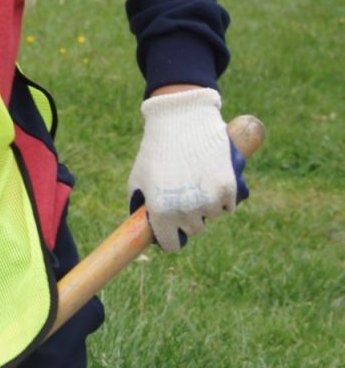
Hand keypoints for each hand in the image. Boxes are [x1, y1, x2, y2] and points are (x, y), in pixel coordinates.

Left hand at [128, 87, 240, 251]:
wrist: (180, 122)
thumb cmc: (155, 152)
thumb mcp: (138, 180)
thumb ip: (139, 208)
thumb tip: (145, 230)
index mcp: (161, 211)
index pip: (171, 245)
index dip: (170, 238)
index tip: (172, 231)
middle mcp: (186, 210)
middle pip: (194, 230)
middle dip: (188, 218)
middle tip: (183, 195)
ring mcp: (210, 199)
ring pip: (212, 217)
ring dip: (206, 206)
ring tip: (195, 181)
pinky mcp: (229, 188)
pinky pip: (229, 206)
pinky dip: (223, 198)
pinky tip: (211, 179)